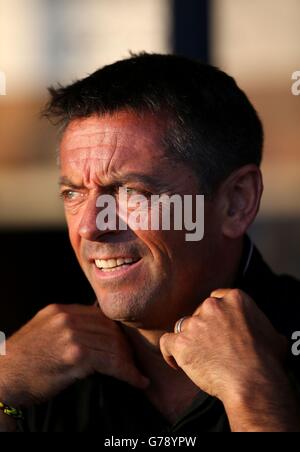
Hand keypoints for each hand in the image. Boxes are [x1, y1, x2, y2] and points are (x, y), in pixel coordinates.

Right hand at [0, 303, 148, 407]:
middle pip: (110, 329)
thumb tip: (93, 327)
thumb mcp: (44, 330)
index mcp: (62, 310)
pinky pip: (111, 362)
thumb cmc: (23, 361)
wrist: (2, 379)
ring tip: (136, 375)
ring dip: (129, 363)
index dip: (117, 332)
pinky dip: (128, 373)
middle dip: (125, 347)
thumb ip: (67, 324)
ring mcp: (72, 335)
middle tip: (133, 362)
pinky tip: (136, 381)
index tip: (126, 346)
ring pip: (113, 345)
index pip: (101, 316)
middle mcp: (68, 318)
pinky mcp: (75, 355)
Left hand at [160, 289, 299, 430]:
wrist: (253, 382)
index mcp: (235, 298)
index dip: (216, 316)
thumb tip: (269, 336)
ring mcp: (195, 323)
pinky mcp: (181, 342)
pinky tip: (176, 362)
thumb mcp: (273, 335)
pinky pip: (167, 342)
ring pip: (184, 328)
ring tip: (200, 360)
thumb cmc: (267, 362)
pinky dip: (170, 352)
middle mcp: (213, 306)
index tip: (218, 329)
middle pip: (200, 313)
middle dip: (204, 329)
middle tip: (213, 349)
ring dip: (190, 341)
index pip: (216, 299)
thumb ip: (261, 327)